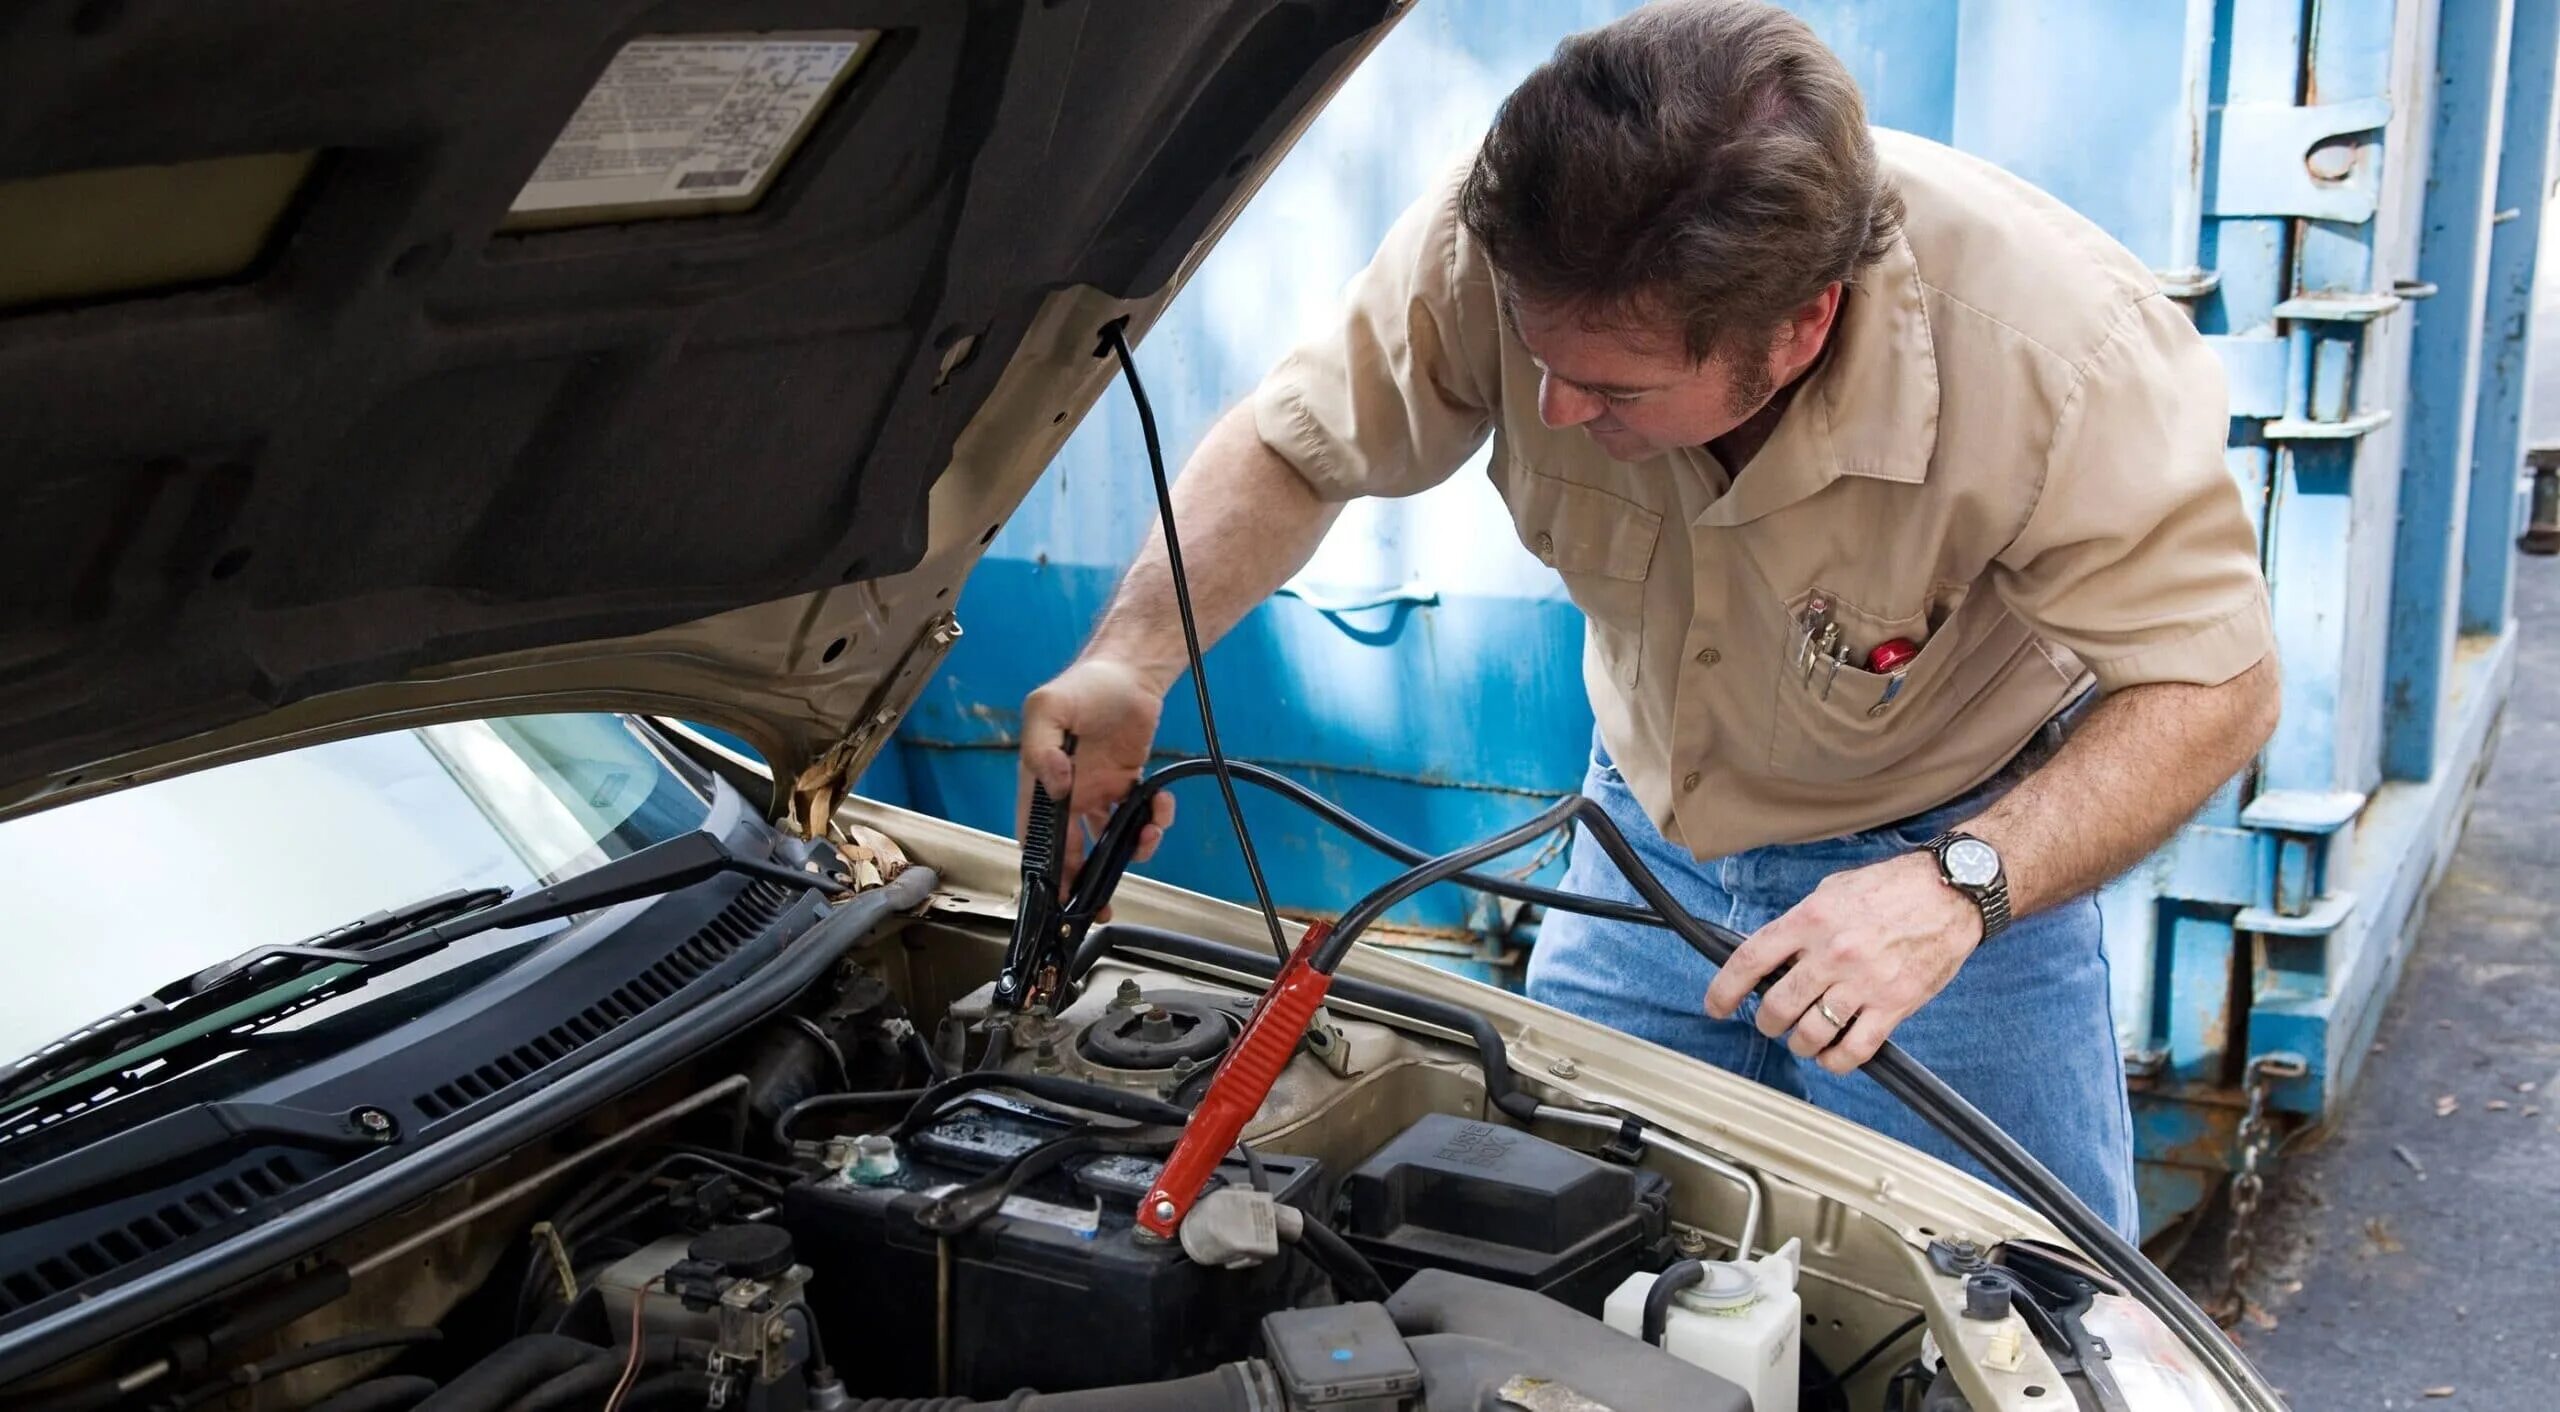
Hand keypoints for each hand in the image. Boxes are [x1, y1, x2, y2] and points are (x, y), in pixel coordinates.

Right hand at [1018, 656, 1176, 894]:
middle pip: (1069, 850)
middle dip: (1083, 882)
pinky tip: (1161, 806)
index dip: (1042, 867)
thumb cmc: (1084, 685)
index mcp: (1039, 781)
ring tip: (1146, 839)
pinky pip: (1139, 817)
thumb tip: (1056, 786)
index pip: (1033, 834)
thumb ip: (1041, 746)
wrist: (1131, 671)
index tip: (1056, 895)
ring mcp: (1098, 792)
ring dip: (1128, 850)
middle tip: (1098, 906)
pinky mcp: (1128, 786)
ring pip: (1108, 839)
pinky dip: (1154, 820)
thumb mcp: (1048, 707)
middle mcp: (1067, 794)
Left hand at [1701, 852, 1981, 1073]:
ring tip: (1802, 1038)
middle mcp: (1831, 953)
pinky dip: (1835, 1061)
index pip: (1750, 960)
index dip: (1724, 989)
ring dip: (1799, 1043)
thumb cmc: (1891, 888)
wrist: (1950, 891)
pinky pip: (1853, 1050)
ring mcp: (1863, 982)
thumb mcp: (1832, 890)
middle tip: (1770, 1021)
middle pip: (1776, 1006)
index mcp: (1810, 920)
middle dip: (1766, 1022)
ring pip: (1810, 1034)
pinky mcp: (1894, 1005)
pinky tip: (1832, 1055)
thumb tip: (1773, 954)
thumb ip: (1801, 923)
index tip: (1716, 1006)